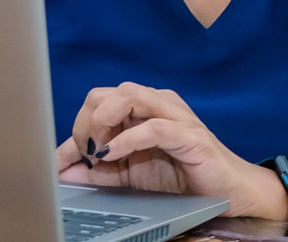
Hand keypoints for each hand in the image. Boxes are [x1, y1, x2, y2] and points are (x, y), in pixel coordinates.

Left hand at [55, 82, 287, 219]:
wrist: (226, 193)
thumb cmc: (180, 178)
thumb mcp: (127, 175)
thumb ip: (96, 170)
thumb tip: (61, 172)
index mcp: (139, 108)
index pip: (95, 102)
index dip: (74, 129)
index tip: (63, 160)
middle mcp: (155, 102)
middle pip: (104, 93)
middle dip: (85, 124)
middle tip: (85, 155)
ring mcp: (173, 114)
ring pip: (127, 95)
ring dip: (102, 123)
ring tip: (98, 152)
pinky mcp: (189, 133)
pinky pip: (152, 127)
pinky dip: (126, 140)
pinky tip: (113, 155)